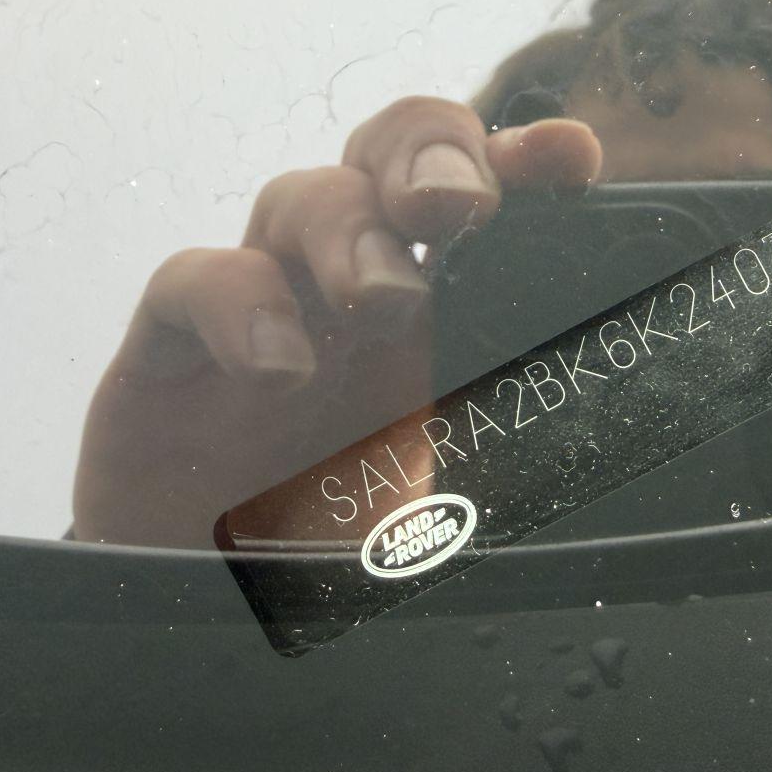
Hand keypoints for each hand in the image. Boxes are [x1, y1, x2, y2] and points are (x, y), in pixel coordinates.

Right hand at [73, 97, 600, 546]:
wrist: (220, 616)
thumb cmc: (343, 552)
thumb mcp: (453, 512)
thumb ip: (509, 460)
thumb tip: (601, 465)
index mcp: (444, 319)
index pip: (485, 205)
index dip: (524, 163)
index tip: (571, 158)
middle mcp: (361, 296)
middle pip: (392, 162)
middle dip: (433, 155)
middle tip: (465, 204)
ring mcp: (268, 312)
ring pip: (303, 198)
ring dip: (350, 232)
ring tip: (385, 304)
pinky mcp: (171, 353)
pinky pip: (192, 279)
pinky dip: (236, 305)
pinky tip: (279, 369)